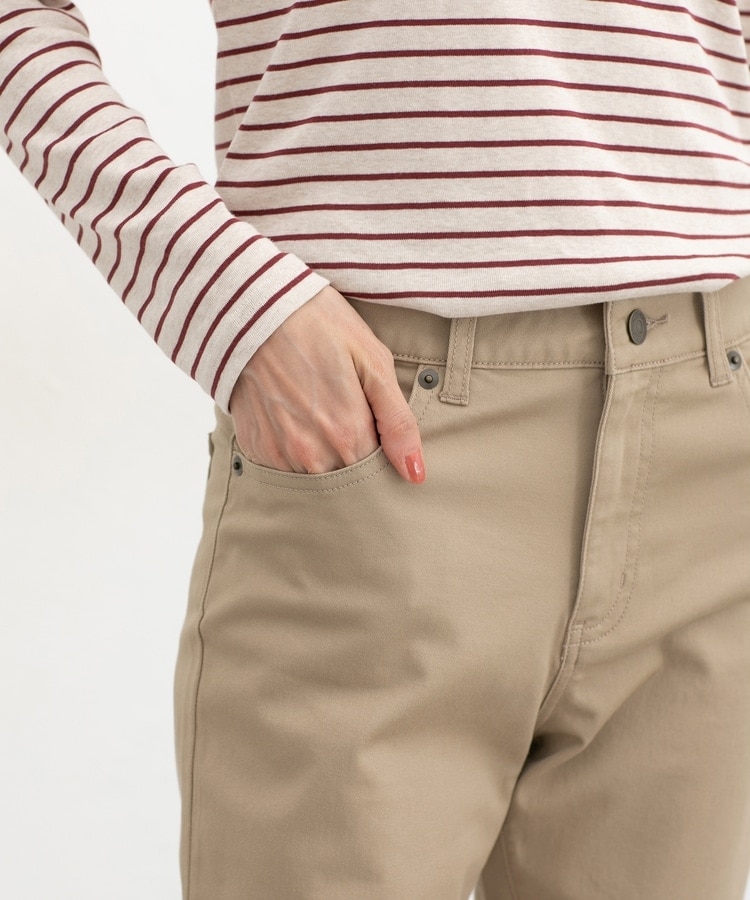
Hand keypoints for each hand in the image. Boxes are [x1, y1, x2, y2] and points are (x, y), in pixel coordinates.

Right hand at [228, 286, 425, 483]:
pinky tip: (293, 415)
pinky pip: (283, 469)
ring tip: (317, 411)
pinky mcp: (255, 450)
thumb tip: (415, 473)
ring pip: (315, 478)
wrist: (255, 308)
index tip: (375, 429)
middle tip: (344, 414)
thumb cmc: (321, 325)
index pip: (378, 473)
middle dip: (353, 458)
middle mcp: (312, 454)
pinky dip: (293, 451)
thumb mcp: (373, 361)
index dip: (382, 454)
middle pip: (347, 480)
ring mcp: (279, 455)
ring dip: (322, 457)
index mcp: (348, 435)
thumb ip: (398, 423)